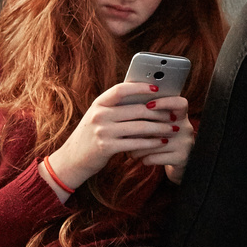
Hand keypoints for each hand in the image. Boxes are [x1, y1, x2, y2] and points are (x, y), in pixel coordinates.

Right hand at [44, 83, 192, 196]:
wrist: (71, 159)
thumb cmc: (92, 135)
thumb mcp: (100, 117)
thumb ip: (117, 108)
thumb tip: (148, 99)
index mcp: (99, 104)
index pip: (121, 89)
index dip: (140, 87)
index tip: (157, 88)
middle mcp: (99, 115)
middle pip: (137, 110)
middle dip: (160, 113)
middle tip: (174, 115)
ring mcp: (102, 131)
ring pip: (140, 127)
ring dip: (160, 128)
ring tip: (173, 129)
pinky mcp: (106, 147)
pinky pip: (135, 143)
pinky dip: (152, 142)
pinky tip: (162, 142)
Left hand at [129, 96, 193, 183]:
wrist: (182, 163)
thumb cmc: (163, 140)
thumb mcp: (162, 126)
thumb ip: (149, 117)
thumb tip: (123, 110)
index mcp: (180, 116)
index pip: (180, 103)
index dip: (165, 102)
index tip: (148, 105)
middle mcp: (186, 127)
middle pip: (159, 125)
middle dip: (138, 133)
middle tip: (125, 136)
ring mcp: (185, 143)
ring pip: (153, 144)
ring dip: (137, 149)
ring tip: (130, 152)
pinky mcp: (181, 158)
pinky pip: (154, 157)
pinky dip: (144, 159)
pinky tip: (142, 159)